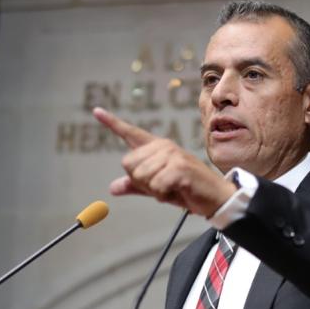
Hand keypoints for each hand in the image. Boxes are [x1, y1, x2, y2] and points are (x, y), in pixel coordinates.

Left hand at [93, 107, 236, 216]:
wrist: (214, 197)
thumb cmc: (186, 190)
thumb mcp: (156, 188)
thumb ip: (136, 186)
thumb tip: (113, 188)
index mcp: (157, 147)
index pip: (130, 133)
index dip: (112, 123)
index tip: (96, 111)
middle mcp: (163, 146)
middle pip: (128, 165)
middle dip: (141, 183)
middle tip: (163, 185)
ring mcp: (172, 155)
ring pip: (141, 177)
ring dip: (154, 190)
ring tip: (172, 188)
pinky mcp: (179, 167)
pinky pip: (156, 186)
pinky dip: (164, 195)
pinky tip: (178, 191)